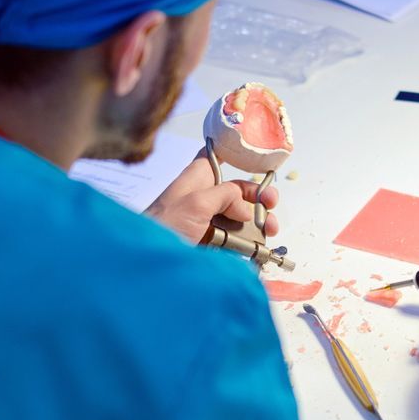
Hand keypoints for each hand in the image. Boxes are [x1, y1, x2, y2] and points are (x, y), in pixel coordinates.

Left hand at [145, 148, 278, 243]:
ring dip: (257, 222)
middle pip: (236, 191)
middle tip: (271, 205)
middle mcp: (202, 196)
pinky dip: (247, 241)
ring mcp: (205, 220)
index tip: (260, 163)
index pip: (217, 156)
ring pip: (237, 216)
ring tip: (270, 231)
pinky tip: (259, 246)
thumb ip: (225, 196)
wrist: (147, 264)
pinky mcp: (208, 242)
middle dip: (257, 198)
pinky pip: (233, 238)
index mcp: (197, 178)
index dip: (237, 155)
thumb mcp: (196, 203)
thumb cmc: (164, 227)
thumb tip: (246, 208)